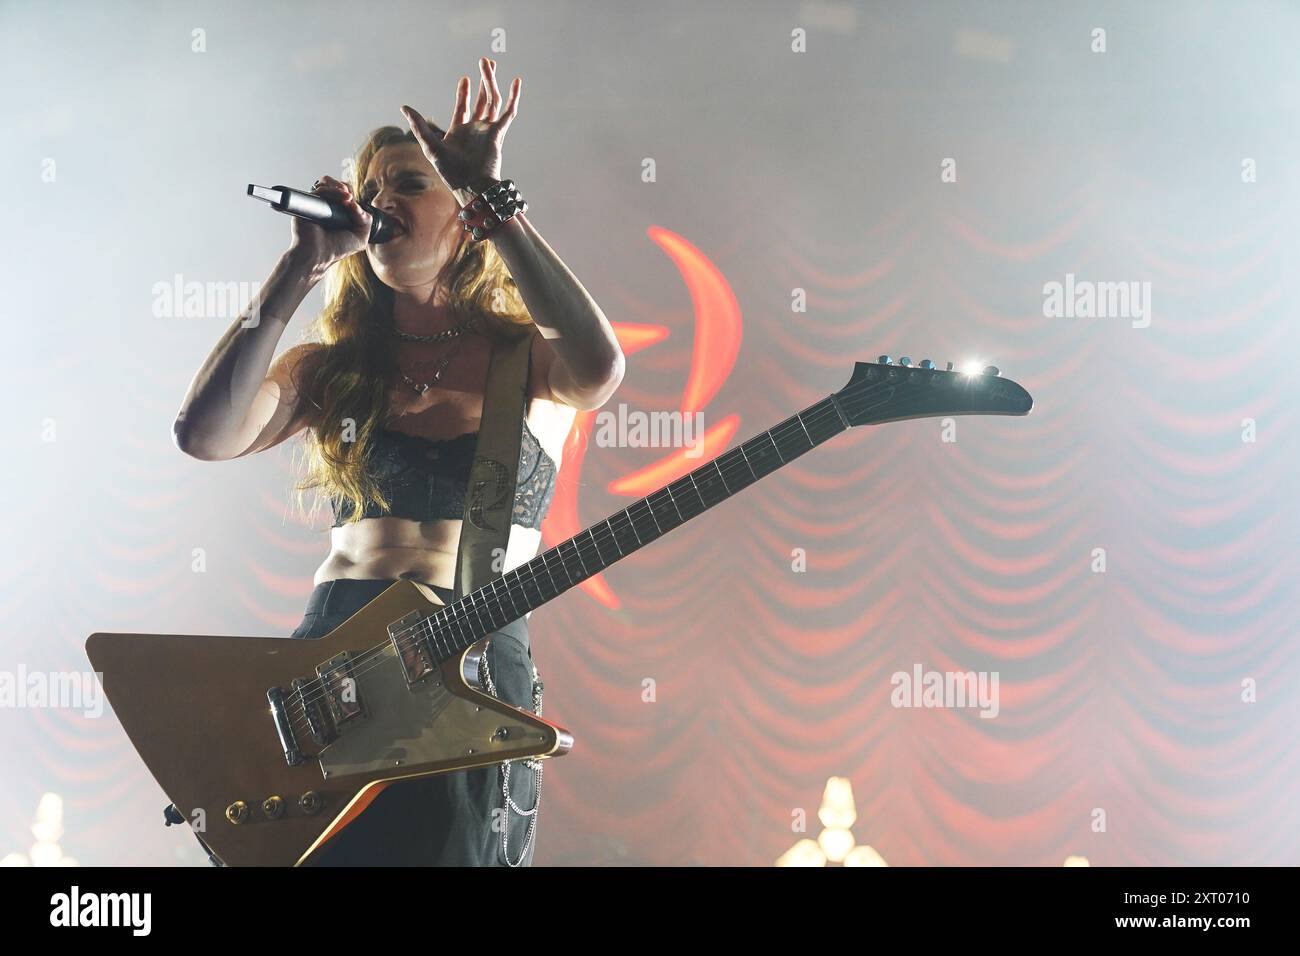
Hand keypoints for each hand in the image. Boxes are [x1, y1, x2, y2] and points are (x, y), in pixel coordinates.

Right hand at [287, 174, 371, 268]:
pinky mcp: (308, 202)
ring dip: (339, 187)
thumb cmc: (336, 249)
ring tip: (347, 197)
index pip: (344, 193)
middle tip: (350, 199)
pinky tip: (343, 198)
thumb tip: (355, 203)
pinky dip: (333, 191)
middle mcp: (326, 206)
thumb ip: (365, 220)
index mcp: (337, 212)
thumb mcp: (360, 237)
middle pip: (335, 185)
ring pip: (326, 182)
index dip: (351, 195)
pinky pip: (320, 189)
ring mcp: (316, 203)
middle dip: (346, 188)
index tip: (355, 205)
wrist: (318, 255)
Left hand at [400, 56, 520, 194]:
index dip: (464, 93)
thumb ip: (419, 126)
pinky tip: (515, 82)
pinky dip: (513, 97)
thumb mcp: (430, 146)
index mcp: (460, 132)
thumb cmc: (450, 171)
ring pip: (492, 101)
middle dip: (483, 81)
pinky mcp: (498, 133)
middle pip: (481, 101)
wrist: (471, 185)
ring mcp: (488, 131)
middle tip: (485, 62)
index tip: (465, 79)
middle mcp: (475, 130)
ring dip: (491, 82)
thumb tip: (404, 107)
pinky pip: (508, 112)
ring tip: (490, 64)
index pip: (463, 108)